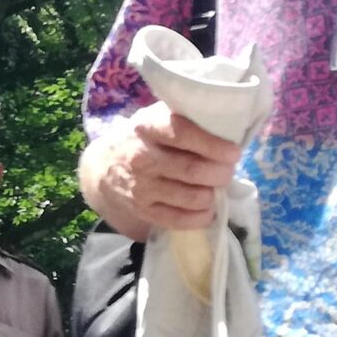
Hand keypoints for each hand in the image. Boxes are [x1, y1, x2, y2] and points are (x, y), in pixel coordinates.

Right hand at [82, 104, 240, 237]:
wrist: (103, 166)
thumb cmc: (142, 138)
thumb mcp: (154, 117)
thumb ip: (184, 117)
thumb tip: (228, 124)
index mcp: (148, 127)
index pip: (183, 134)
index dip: (213, 145)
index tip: (233, 152)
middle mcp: (142, 157)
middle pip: (192, 169)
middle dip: (220, 173)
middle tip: (228, 171)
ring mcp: (141, 187)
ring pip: (191, 197)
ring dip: (212, 194)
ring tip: (216, 187)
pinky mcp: (143, 210)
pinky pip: (179, 219)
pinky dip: (201, 216)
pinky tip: (207, 209)